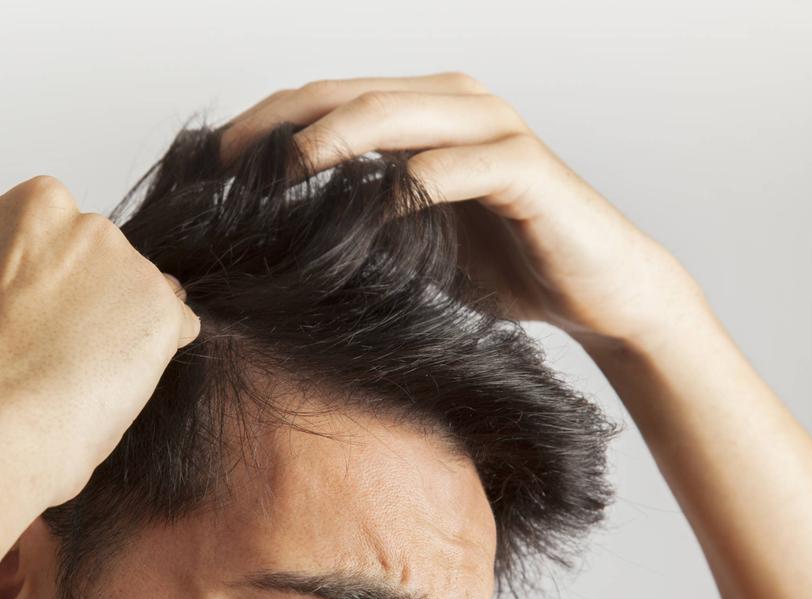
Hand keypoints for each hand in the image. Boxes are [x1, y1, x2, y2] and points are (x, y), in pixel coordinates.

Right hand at [0, 175, 200, 500]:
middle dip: (60, 296)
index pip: (1, 242)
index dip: (2, 295)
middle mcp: (40, 208)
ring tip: (76, 384)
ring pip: (118, 284)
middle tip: (39, 358)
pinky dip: (152, 352)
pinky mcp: (154, 296)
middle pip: (66, 251)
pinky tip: (118, 389)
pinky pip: (167, 322)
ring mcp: (105, 249)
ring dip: (107, 324)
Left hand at [219, 71, 708, 350]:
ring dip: (334, 138)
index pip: (328, 99)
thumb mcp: (411, 237)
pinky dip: (411, 185)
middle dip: (281, 123)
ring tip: (282, 171)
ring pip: (398, 113)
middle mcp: (456, 103)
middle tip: (227, 163)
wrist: (598, 291)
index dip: (267, 122)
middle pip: (349, 94)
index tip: (213, 162)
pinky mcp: (527, 169)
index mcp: (424, 111)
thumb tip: (275, 228)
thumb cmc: (502, 263)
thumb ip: (358, 214)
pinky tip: (372, 210)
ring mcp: (494, 129)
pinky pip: (458, 167)